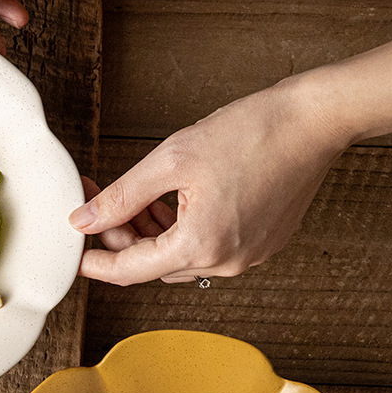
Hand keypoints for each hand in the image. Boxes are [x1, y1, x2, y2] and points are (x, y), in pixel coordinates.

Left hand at [70, 76, 350, 284]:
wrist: (314, 122)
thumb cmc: (251, 133)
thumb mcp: (171, 160)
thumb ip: (122, 197)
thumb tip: (86, 220)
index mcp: (200, 246)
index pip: (131, 270)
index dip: (97, 262)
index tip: (77, 254)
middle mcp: (225, 262)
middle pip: (154, 265)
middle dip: (124, 239)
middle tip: (104, 206)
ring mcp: (246, 258)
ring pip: (180, 258)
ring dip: (152, 236)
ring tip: (138, 199)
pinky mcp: (259, 246)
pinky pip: (207, 250)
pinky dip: (182, 234)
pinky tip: (172, 205)